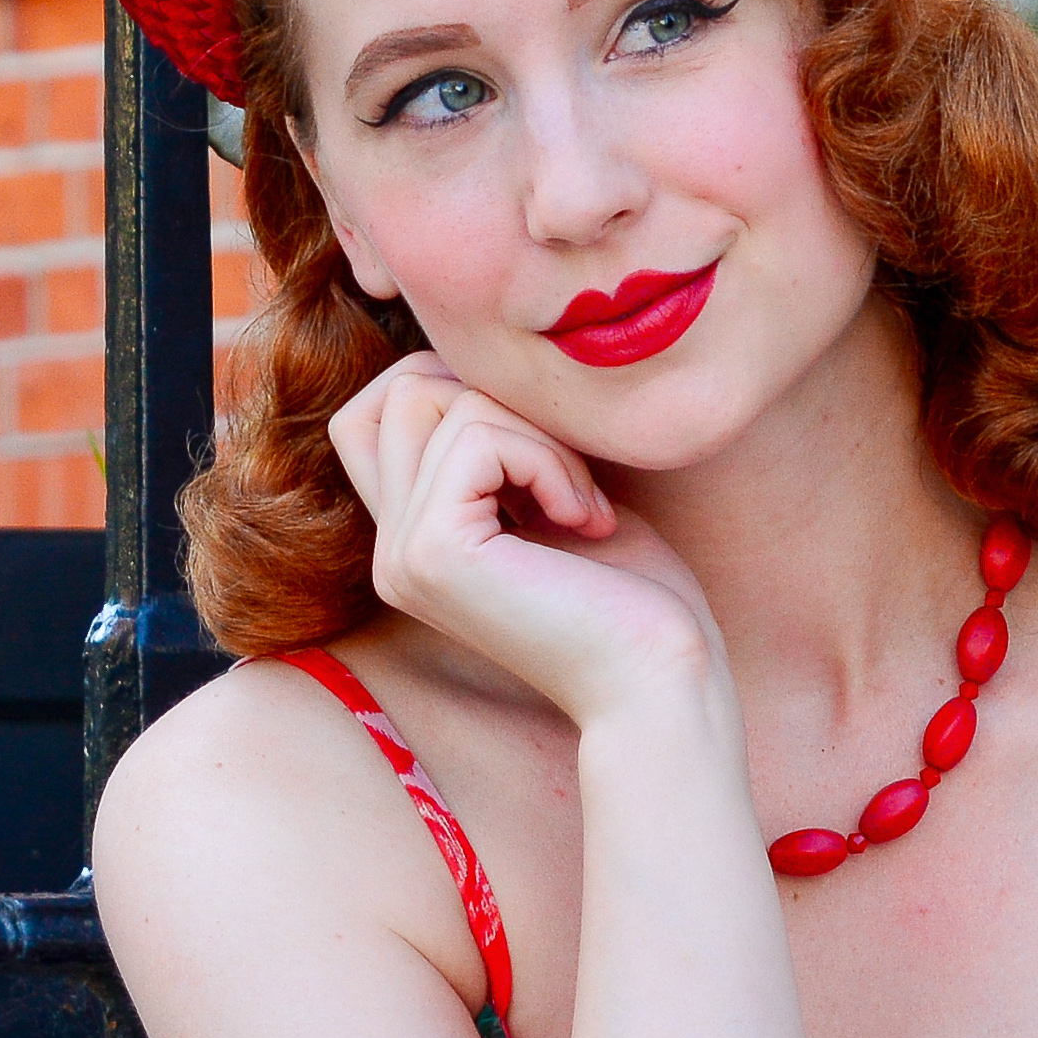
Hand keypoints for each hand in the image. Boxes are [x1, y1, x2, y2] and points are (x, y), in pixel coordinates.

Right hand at [329, 354, 723, 728]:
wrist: (662, 682)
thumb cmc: (635, 597)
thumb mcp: (557, 493)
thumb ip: (502, 437)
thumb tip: (467, 355)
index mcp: (413, 542)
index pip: (376, 411)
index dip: (456, 388)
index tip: (545, 444)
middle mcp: (390, 553)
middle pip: (399, 390)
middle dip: (502, 402)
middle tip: (572, 473)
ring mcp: (402, 556)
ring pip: (437, 401)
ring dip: (537, 433)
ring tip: (587, 504)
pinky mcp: (433, 553)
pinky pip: (476, 436)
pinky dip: (548, 459)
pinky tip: (588, 518)